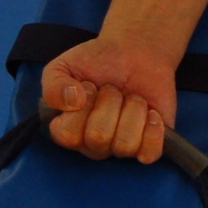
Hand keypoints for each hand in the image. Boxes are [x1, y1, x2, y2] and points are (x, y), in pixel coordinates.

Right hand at [39, 39, 176, 164]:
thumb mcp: (65, 66)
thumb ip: (54, 85)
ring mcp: (120, 147)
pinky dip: (153, 131)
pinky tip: (151, 113)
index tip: (89, 85)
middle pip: (98, 138)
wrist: (137, 53)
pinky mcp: (148, 147)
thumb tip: (72, 102)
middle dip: (110, 102)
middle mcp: (92, 144)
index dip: (82, 105)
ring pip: (125, 145)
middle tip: (112, 89)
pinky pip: (149, 154)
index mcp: (67, 129)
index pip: (67, 134)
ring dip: (133, 110)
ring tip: (132, 98)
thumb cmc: (97, 62)